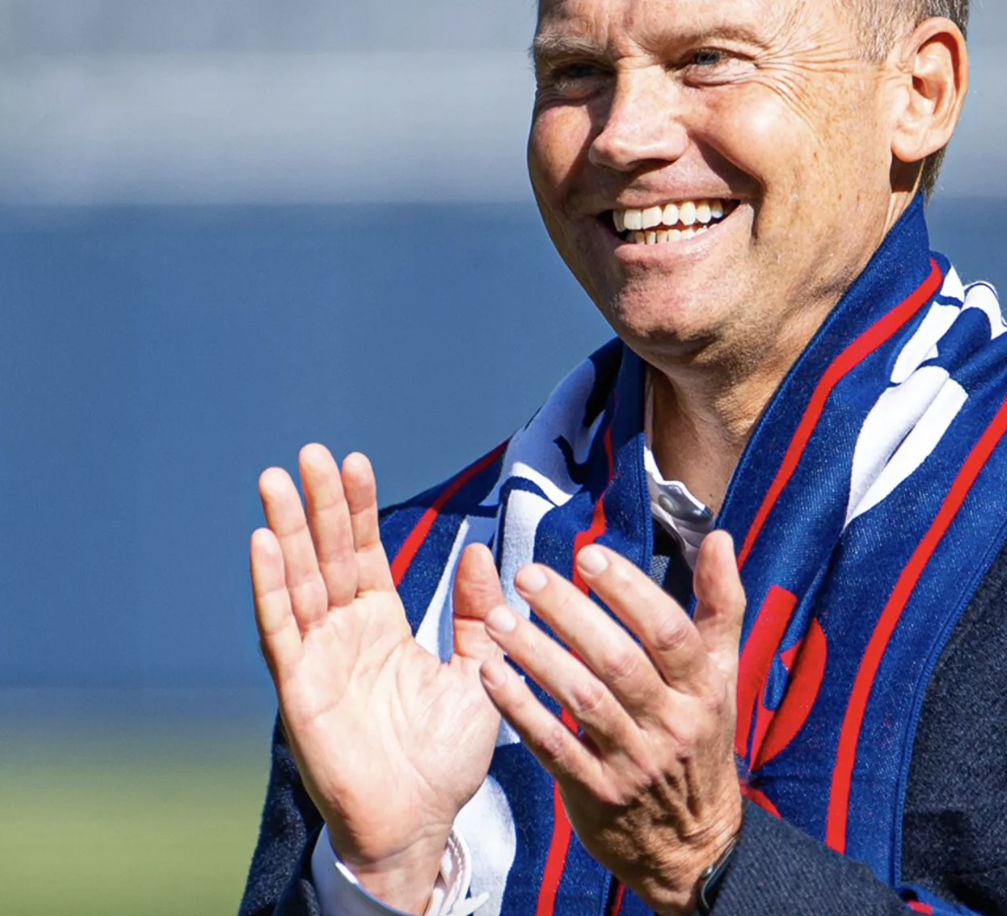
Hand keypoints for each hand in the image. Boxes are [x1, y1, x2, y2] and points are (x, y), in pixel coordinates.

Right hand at [250, 444, 504, 913]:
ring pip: (296, 581)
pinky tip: (262, 543)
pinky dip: (269, 586)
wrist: (421, 820)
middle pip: (324, 556)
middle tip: (308, 452)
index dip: (357, 509)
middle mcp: (344, 634)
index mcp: (382, 625)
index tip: (355, 461)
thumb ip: (474, 613)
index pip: (364, 553)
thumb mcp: (477, 670)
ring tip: (275, 479)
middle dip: (316, 504)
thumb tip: (478, 550)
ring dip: (284, 530)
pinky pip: (280, 629)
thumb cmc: (445, 756)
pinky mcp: (298, 688)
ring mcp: (317, 658)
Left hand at [478, 531, 745, 915]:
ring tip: (498, 617)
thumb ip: (721, 604)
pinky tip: (490, 673)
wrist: (693, 843)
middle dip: (569, 612)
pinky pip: (551, 744)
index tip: (588, 555)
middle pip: (618, 660)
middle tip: (528, 575)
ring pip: (580, 699)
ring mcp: (632, 762)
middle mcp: (670, 724)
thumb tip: (719, 538)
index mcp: (703, 689)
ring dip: (535, 654)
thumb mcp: (722, 674)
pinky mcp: (594, 793)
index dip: (629, 590)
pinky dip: (520, 707)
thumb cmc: (700, 739)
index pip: (668, 630)